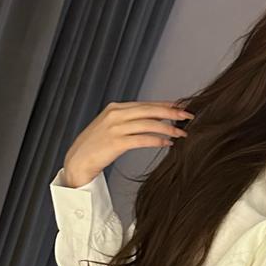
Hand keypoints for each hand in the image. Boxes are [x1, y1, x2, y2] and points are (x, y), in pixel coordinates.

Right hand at [63, 100, 193, 185]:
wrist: (77, 161)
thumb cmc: (97, 146)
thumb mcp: (112, 127)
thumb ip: (130, 121)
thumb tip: (155, 120)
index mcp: (115, 108)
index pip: (146, 104)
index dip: (166, 105)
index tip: (182, 107)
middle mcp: (115, 115)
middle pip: (150, 110)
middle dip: (172, 113)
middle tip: (189, 116)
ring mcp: (115, 128)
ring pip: (148, 124)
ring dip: (168, 128)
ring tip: (182, 133)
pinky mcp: (115, 143)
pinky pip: (141, 139)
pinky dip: (157, 140)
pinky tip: (167, 143)